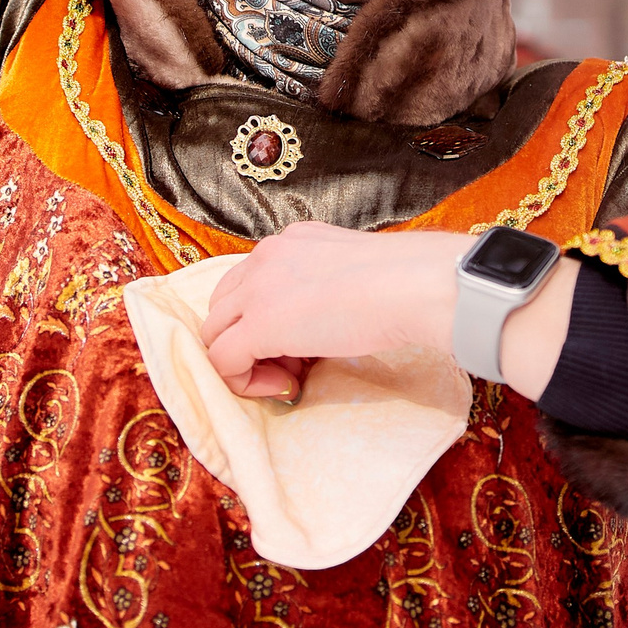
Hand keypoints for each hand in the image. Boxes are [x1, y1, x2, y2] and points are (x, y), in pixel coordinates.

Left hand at [202, 225, 467, 398]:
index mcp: (290, 241)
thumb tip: (323, 321)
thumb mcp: (353, 272)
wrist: (413, 286)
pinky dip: (246, 382)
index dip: (268, 320)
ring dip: (246, 361)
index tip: (304, 344)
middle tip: (295, 363)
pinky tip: (288, 385)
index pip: (252, 283)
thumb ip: (326, 287)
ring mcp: (256, 288)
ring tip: (292, 376)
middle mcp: (265, 256)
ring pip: (214, 333)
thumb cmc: (404, 283)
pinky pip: (222, 361)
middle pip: (224, 306)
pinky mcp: (258, 324)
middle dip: (249, 340)